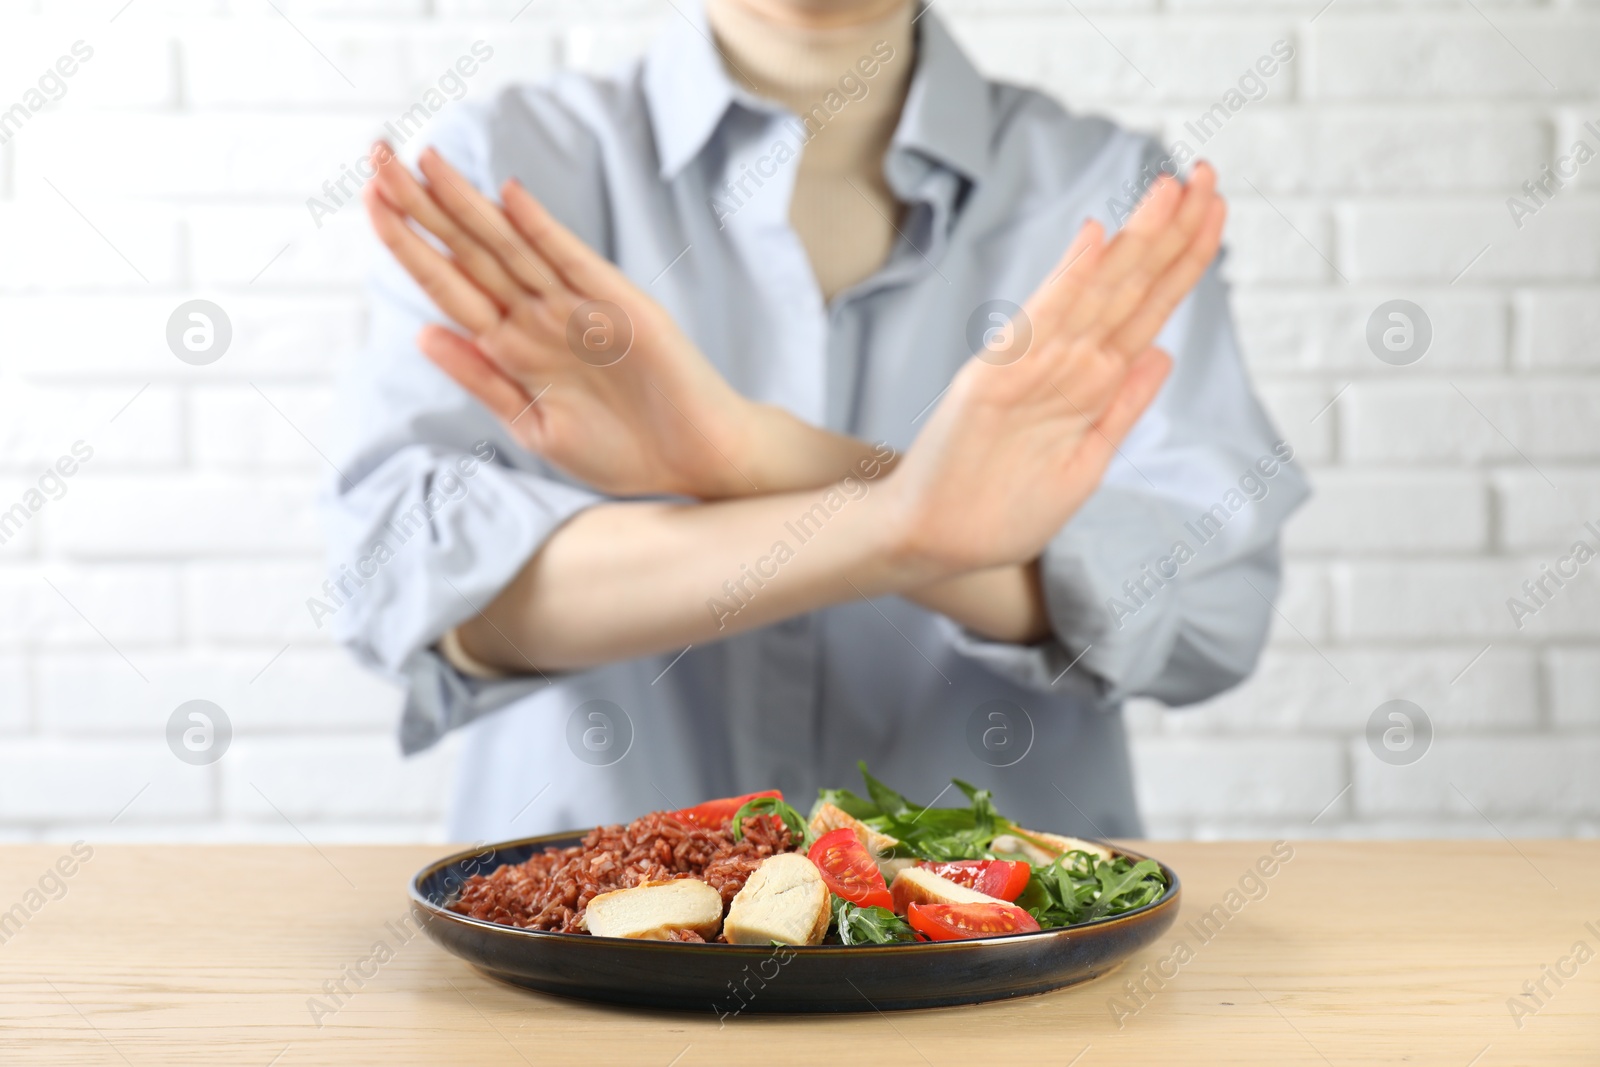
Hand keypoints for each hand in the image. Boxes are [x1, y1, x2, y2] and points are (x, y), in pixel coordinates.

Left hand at [362, 142, 765, 498]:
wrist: (696, 464)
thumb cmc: (622, 453)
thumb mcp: (535, 428)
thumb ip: (483, 380)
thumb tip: (422, 333)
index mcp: (513, 348)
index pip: (448, 284)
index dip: (408, 244)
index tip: (367, 202)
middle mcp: (540, 318)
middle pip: (471, 251)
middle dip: (423, 205)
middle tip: (375, 155)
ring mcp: (581, 308)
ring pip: (512, 248)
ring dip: (468, 205)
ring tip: (424, 161)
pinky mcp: (623, 309)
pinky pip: (575, 264)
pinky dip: (544, 232)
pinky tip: (509, 197)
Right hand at [880, 163, 1226, 578]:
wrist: (933, 542)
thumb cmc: (1002, 510)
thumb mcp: (1085, 463)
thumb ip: (1122, 408)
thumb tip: (1165, 354)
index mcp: (1092, 384)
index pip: (1150, 308)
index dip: (1185, 259)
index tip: (1216, 209)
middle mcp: (1066, 365)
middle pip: (1132, 288)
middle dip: (1174, 232)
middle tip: (1210, 172)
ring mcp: (1030, 369)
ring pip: (1098, 296)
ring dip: (1137, 242)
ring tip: (1173, 188)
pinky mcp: (992, 381)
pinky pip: (1039, 326)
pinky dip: (1067, 282)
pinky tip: (1095, 239)